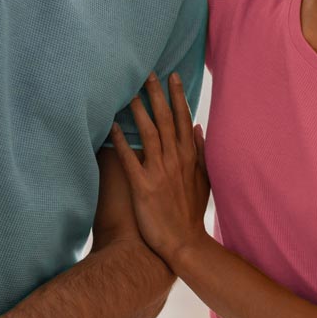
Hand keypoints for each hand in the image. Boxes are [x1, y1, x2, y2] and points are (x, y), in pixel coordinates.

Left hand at [108, 72, 209, 265]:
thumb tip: (197, 128)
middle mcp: (175, 160)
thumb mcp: (204, 180)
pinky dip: (121, 142)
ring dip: (139, 112)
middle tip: (148, 74)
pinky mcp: (143, 187)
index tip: (172, 76)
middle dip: (158, 96)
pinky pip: (130, 160)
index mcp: (189, 157)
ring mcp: (159, 173)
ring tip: (129, 93)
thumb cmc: (190, 212)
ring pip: (149, 135)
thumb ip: (200, 153)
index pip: (183, 120)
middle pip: (166, 121)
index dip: (178, 97)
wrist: (183, 243)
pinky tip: (112, 127)